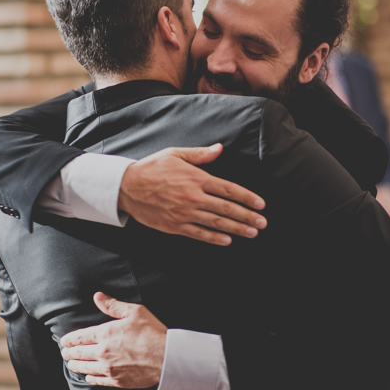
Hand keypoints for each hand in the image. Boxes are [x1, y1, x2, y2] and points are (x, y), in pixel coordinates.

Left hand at [60, 292, 167, 387]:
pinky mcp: (116, 380)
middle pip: (79, 354)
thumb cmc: (152, 332)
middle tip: (64, 353)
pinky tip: (88, 377)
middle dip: (69, 353)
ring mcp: (108, 368)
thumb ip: (113, 305)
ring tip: (71, 364)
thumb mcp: (134, 312)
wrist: (166, 357)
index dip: (69, 340)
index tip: (64, 341)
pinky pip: (97, 380)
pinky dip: (90, 378)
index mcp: (105, 334)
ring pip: (85, 368)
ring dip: (75, 365)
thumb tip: (97, 296)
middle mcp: (102, 352)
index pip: (79, 337)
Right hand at [118, 143, 266, 245]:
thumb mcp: (176, 154)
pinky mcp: (175, 226)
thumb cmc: (152, 168)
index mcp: (196, 178)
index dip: (247, 198)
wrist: (127, 186)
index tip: (260, 204)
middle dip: (247, 217)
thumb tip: (220, 149)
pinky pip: (199, 234)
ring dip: (236, 229)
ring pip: (216, 223)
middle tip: (262, 223)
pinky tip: (227, 240)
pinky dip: (214, 238)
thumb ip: (200, 154)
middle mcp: (193, 197)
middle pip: (227, 208)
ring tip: (252, 233)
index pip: (228, 189)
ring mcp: (184, 213)